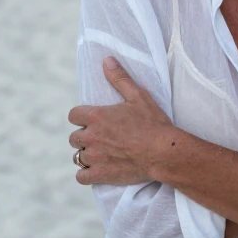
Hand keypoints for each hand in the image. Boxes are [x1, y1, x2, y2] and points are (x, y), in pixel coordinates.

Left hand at [67, 57, 174, 185]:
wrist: (163, 151)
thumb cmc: (153, 123)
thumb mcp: (138, 96)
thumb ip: (119, 78)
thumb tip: (106, 60)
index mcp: (96, 116)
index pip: (73, 115)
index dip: (82, 117)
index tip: (93, 120)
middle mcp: (90, 136)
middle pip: (74, 137)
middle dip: (85, 136)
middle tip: (102, 137)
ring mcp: (94, 157)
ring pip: (78, 156)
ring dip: (87, 154)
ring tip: (101, 153)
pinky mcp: (100, 174)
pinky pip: (81, 176)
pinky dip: (86, 174)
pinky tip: (96, 170)